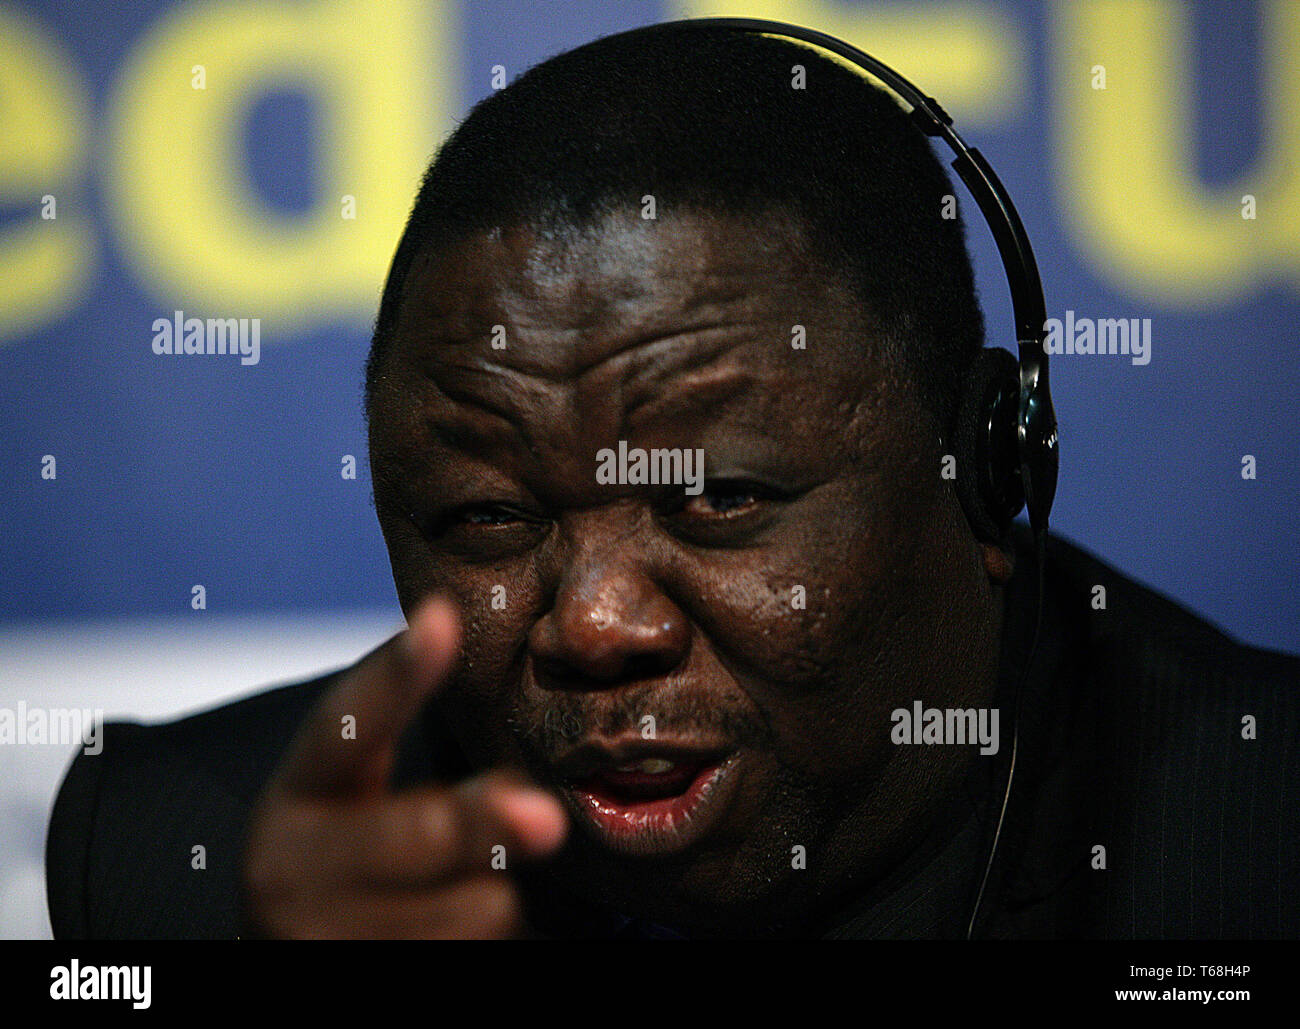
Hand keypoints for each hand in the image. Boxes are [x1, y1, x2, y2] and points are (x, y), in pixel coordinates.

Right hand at [239, 597, 566, 937]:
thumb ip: (417, 762)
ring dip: (495, 890)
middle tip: (546, 818)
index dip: (397, 674)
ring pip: (473, 907)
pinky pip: (476, 958)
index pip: (347, 725)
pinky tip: (449, 934)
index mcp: (299, 797)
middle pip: (418, 835)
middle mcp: (296, 873)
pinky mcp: (366, 986)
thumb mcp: (353, 795)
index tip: (441, 618)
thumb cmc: (343, 857)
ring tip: (454, 889)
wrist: (294, 959)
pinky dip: (486, 941)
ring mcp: (329, 943)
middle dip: (485, 823)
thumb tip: (528, 802)